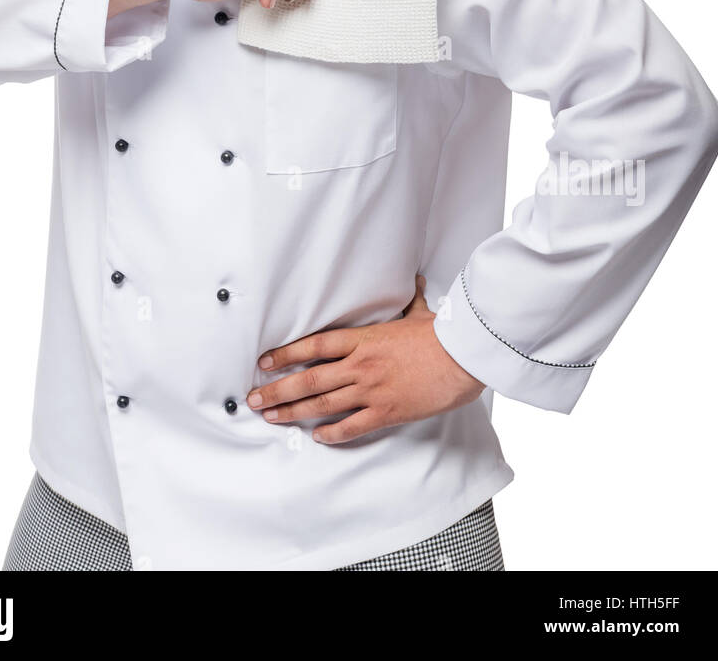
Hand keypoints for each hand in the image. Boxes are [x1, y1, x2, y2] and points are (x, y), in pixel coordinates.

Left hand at [246, 275, 485, 443]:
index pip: (314, 346)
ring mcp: (371, 390)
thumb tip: (416, 281)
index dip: (286, 353)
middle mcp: (360, 365)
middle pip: (309, 378)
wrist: (462, 358)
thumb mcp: (420, 313)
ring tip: (271, 417)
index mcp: (363, 339)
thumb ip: (411, 301)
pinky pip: (352, 426)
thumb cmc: (440, 335)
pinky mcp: (387, 412)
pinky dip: (332, 433)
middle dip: (277, 389)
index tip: (265, 362)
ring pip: (323, 404)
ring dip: (293, 411)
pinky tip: (317, 437)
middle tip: (255, 398)